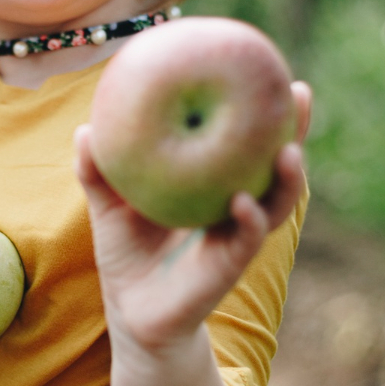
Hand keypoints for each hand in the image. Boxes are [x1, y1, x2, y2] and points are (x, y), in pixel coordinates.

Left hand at [75, 82, 311, 351]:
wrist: (132, 313)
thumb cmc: (126, 255)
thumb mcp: (109, 205)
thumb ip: (98, 171)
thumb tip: (84, 130)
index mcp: (215, 186)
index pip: (248, 142)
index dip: (264, 112)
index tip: (275, 73)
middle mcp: (235, 207)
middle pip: (277, 165)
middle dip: (296, 131)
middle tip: (299, 95)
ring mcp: (237, 237)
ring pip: (275, 203)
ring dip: (287, 179)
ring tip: (289, 152)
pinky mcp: (228, 267)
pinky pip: (245, 240)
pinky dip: (247, 220)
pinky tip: (241, 203)